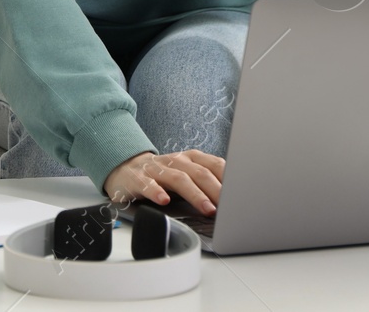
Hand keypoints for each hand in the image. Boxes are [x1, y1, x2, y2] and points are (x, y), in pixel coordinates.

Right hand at [103, 150, 224, 216]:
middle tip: (228, 207)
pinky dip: (156, 192)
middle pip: (200, 173)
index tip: (241, 195)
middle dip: (216, 190)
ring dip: (195, 194)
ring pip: (179, 179)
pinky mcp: (138, 178)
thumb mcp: (187, 174)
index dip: (229, 180)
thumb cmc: (164, 175)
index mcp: (191, 159)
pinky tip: (164, 201)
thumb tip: (234, 200)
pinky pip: (148, 184)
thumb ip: (207, 182)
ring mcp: (157, 169)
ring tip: (207, 209)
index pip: (215, 165)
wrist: (127, 168)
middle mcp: (176, 160)